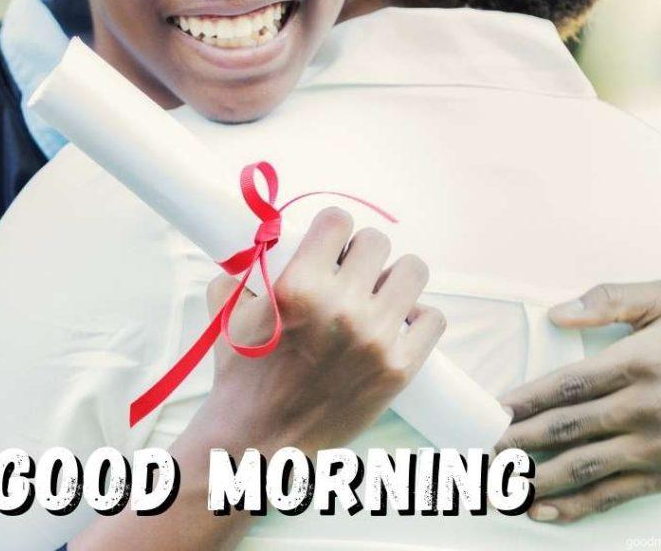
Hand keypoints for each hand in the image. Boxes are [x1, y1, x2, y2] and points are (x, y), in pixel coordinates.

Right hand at [203, 206, 444, 455]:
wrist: (259, 441)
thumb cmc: (242, 375)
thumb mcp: (228, 313)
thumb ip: (242, 271)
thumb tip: (259, 244)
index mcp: (299, 286)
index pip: (338, 219)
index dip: (332, 228)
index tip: (329, 243)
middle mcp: (340, 306)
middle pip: (377, 241)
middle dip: (361, 252)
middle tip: (350, 272)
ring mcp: (375, 338)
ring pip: (412, 271)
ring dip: (394, 277)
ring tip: (378, 294)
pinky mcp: (398, 368)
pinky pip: (432, 318)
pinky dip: (417, 317)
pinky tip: (396, 323)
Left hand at [494, 280, 660, 523]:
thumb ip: (611, 298)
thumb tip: (558, 312)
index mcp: (638, 363)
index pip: (571, 384)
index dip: (530, 398)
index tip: (497, 408)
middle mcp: (643, 409)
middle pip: (570, 428)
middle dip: (521, 440)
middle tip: (484, 447)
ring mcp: (652, 447)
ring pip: (585, 466)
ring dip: (538, 477)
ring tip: (500, 482)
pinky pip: (612, 494)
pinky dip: (575, 506)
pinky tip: (542, 510)